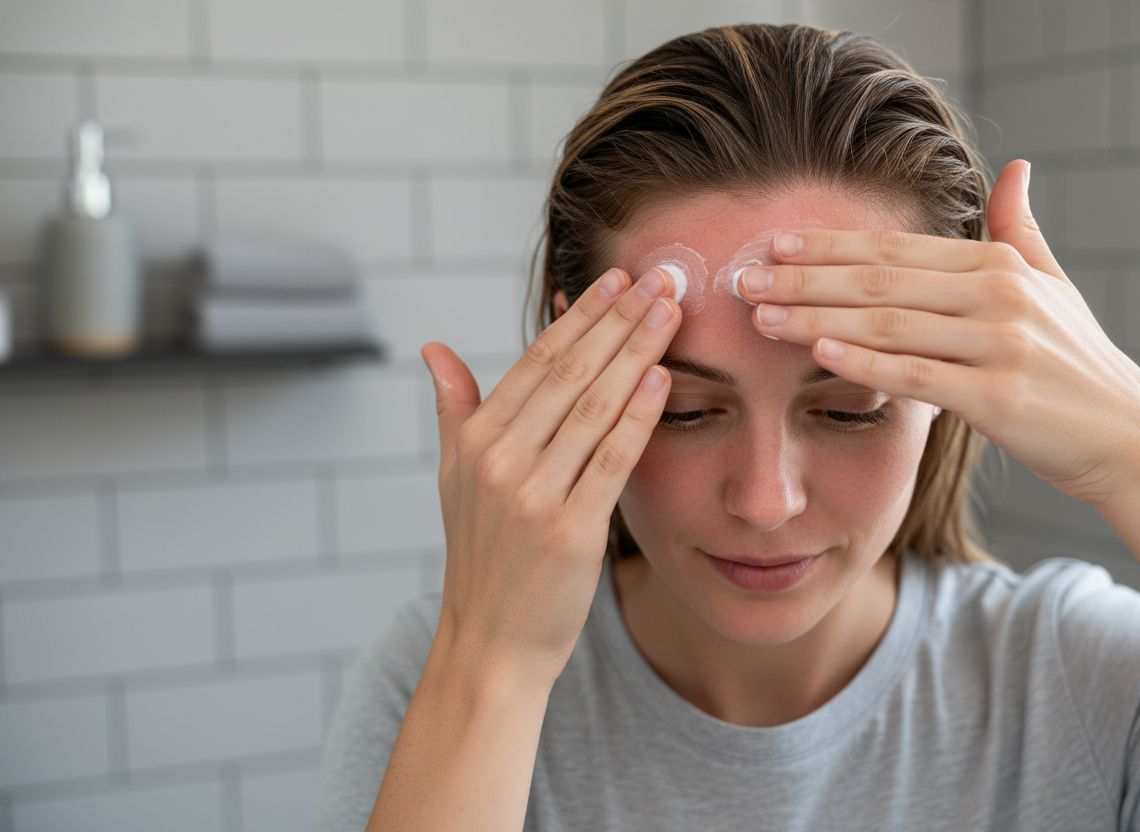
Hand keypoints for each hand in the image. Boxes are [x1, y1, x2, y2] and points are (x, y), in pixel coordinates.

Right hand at [419, 266, 680, 690]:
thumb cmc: (482, 558)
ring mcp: (531, 495)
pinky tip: (661, 377)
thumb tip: (434, 349)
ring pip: (593, 406)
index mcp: (475, 441)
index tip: (616, 278)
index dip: (580, 316)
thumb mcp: (453, 479)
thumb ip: (454, 409)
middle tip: (661, 276)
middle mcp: (499, 460)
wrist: (489, 643)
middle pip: (569, 372)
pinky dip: (637, 415)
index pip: (535, 361)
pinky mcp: (569, 530)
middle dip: (619, 319)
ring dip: (636, 351)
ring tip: (671, 311)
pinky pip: (609, 459)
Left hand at [737, 159, 1139, 507]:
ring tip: (761, 317)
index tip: (774, 244)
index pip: (894, 250)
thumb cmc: (1076, 364)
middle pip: (878, 281)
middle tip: (743, 278)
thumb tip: (1015, 168)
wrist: (1128, 436)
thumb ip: (1019, 230)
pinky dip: (865, 363)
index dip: (829, 246)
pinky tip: (818, 355)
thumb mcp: (1053, 286)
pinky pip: (916, 375)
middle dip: (804, 278)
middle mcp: (997, 295)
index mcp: (997, 265)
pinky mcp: (997, 397)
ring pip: (888, 324)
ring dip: (816, 318)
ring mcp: (998, 344)